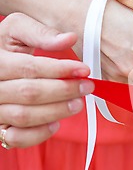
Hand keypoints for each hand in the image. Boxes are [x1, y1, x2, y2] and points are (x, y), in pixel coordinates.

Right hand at [0, 13, 93, 147]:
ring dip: (57, 111)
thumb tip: (70, 38)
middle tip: (86, 87)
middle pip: (29, 93)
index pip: (28, 68)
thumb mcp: (16, 31)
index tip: (83, 70)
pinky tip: (56, 123)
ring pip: (24, 116)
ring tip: (78, 103)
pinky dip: (39, 134)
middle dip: (63, 91)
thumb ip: (40, 33)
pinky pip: (16, 138)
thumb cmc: (6, 47)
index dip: (59, 69)